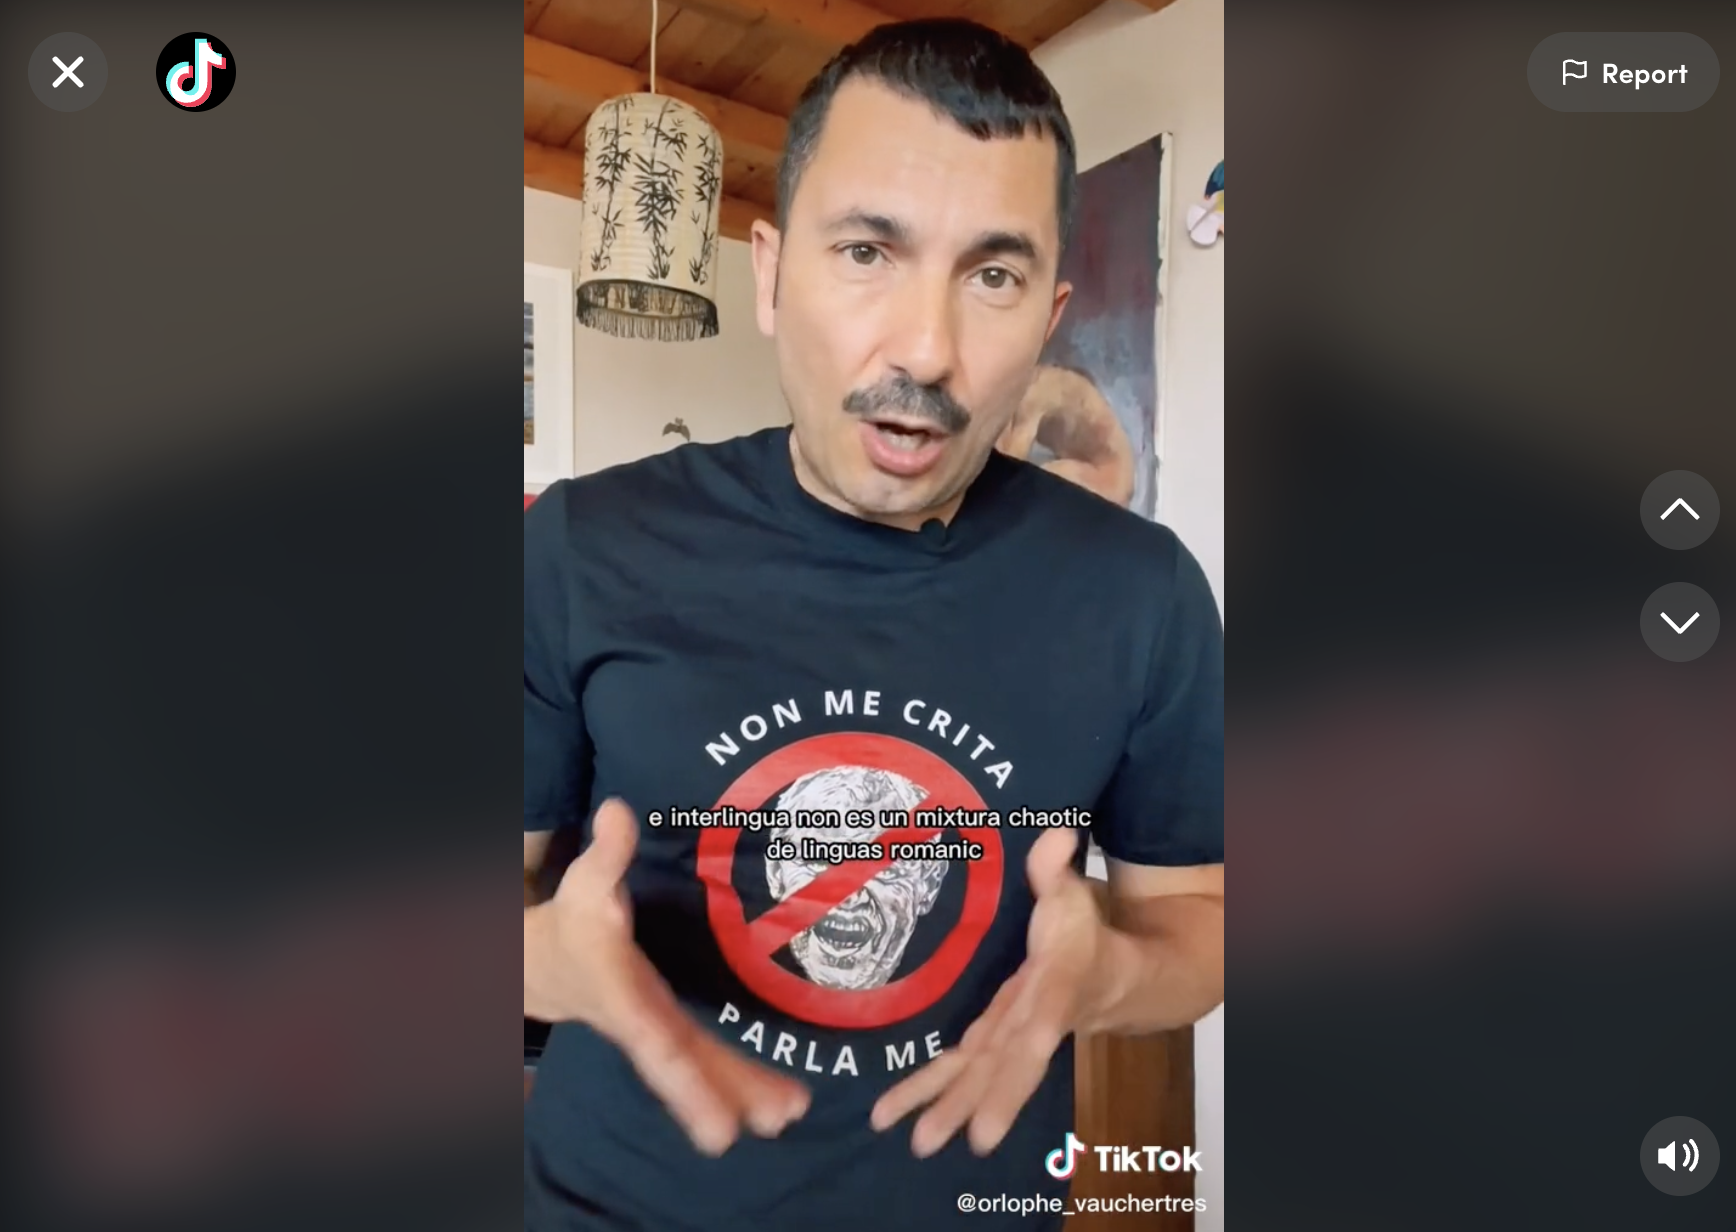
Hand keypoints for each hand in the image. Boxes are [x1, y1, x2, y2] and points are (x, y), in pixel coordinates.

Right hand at [525, 798, 809, 1153]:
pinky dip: (744, 1083)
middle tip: (750, 1129)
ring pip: (702, 1071)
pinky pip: (710, 1063)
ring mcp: (660, 1035)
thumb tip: (617, 808)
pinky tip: (786, 1102)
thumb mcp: (583, 884)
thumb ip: (606, 853)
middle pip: (680, 1067)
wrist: (544, 966)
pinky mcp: (674, 1035)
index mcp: (621, 995)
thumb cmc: (574, 921)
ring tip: (792, 1113)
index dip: (676, 1067)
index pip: (650, 1035)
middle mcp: (642, 1025)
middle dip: (712, 1096)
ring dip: (744, 1093)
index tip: (696, 1091)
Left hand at [869, 828, 1109, 1156]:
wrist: (1114, 978)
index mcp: (1055, 987)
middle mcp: (1033, 1023)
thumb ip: (1056, 870)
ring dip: (947, 1108)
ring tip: (916, 1144)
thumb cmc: (1086, 933)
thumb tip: (1057, 833)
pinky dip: (926, 1093)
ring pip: (979, 1078)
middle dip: (978, 1101)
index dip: (1026, 1045)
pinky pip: (959, 1073)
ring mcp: (1011, 1040)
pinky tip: (890, 1117)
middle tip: (945, 1139)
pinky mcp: (992, 1044)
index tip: (1023, 1056)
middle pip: (1006, 1066)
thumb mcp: (1075, 895)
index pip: (1041, 1020)